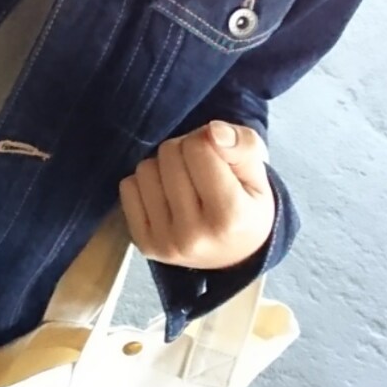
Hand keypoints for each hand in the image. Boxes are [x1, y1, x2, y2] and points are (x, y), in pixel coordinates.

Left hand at [119, 121, 274, 269]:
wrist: (234, 256)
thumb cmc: (247, 207)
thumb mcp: (259, 175)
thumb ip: (245, 145)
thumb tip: (213, 130)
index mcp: (230, 215)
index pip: (198, 147)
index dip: (207, 141)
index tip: (218, 157)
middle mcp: (194, 234)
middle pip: (169, 154)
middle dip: (185, 151)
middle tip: (200, 169)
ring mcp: (165, 242)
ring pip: (145, 168)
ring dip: (163, 167)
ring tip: (183, 183)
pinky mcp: (144, 244)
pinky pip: (127, 188)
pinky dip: (144, 184)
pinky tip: (165, 196)